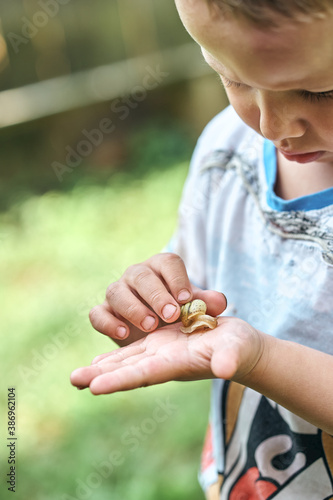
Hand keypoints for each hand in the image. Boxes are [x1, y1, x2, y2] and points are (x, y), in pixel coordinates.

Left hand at [70, 317, 263, 394]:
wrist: (239, 347)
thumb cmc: (240, 349)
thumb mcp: (236, 350)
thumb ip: (231, 358)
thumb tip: (227, 367)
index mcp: (176, 364)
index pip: (143, 373)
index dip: (119, 379)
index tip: (93, 386)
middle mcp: (163, 361)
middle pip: (126, 369)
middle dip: (99, 375)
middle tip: (73, 379)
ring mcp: (160, 352)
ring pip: (125, 360)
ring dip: (101, 367)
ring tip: (76, 376)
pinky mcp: (162, 342)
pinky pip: (133, 349)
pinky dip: (114, 356)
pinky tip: (99, 360)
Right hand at [88, 253, 225, 344]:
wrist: (159, 335)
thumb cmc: (180, 316)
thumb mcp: (194, 310)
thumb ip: (205, 305)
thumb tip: (219, 301)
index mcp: (161, 268)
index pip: (168, 262)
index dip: (177, 279)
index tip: (186, 299)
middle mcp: (136, 275)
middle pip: (141, 275)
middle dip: (156, 294)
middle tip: (171, 315)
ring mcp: (117, 292)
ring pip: (116, 291)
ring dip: (133, 308)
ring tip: (150, 325)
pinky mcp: (103, 312)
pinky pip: (97, 313)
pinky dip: (108, 322)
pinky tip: (123, 334)